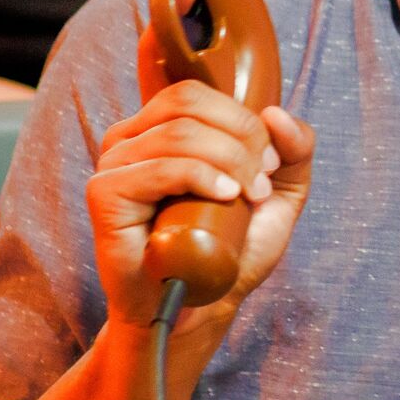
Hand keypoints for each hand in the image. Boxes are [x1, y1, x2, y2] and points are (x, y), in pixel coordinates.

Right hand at [86, 74, 313, 324]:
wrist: (200, 305)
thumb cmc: (230, 248)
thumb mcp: (280, 193)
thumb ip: (294, 149)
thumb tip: (275, 112)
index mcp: (159, 127)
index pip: (196, 93)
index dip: (242, 120)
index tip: (271, 164)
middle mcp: (129, 138)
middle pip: (188, 105)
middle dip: (240, 139)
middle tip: (263, 183)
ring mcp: (113, 164)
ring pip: (179, 134)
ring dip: (230, 161)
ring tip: (249, 197)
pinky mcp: (105, 195)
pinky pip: (159, 168)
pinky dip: (201, 176)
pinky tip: (226, 196)